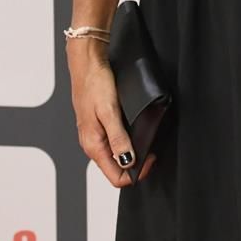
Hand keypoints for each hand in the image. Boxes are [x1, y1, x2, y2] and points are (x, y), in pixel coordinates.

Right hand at [68, 40, 154, 186]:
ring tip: (147, 142)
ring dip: (132, 154)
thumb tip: (128, 162)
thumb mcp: (109, 112)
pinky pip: (114, 143)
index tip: (151, 159)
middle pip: (116, 169)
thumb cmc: (94, 84)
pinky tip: (136, 133)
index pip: (115, 176)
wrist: (87, 64)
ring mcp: (95, 135)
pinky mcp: (99, 125)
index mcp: (93, 145)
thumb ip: (118, 138)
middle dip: (136, 166)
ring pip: (115, 156)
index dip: (136, 173)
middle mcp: (92, 144)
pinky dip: (127, 143)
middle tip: (153, 152)